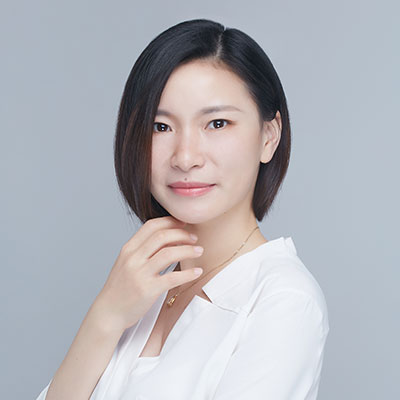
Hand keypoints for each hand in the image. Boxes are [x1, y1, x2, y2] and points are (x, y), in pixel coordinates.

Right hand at [90, 216, 203, 333]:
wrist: (108, 312)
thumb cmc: (120, 287)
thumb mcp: (126, 262)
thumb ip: (142, 249)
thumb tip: (166, 237)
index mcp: (128, 249)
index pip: (151, 226)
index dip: (170, 222)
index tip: (184, 223)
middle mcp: (133, 258)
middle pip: (162, 236)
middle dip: (182, 234)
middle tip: (194, 238)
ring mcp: (140, 273)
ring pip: (169, 253)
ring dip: (188, 250)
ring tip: (199, 251)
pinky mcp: (148, 289)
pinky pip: (173, 277)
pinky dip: (188, 273)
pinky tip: (197, 272)